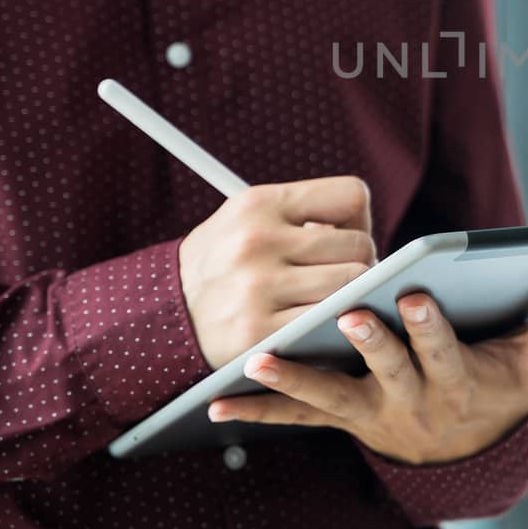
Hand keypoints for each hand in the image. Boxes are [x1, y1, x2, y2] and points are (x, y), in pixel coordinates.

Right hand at [178, 175, 376, 369]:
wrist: (163, 318)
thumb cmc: (224, 265)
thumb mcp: (248, 220)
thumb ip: (302, 216)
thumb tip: (364, 230)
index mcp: (258, 203)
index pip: (350, 195)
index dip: (356, 219)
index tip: (341, 237)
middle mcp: (257, 240)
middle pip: (358, 245)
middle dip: (358, 263)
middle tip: (339, 277)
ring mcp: (257, 287)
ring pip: (352, 285)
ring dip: (351, 296)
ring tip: (330, 300)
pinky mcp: (258, 332)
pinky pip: (328, 322)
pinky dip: (333, 325)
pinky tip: (318, 325)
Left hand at [206, 272, 527, 464]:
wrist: (468, 456)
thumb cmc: (501, 391)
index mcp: (456, 381)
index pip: (443, 352)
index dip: (431, 326)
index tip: (418, 293)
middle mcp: (412, 402)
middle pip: (388, 370)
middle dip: (370, 342)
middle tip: (349, 313)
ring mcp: (373, 415)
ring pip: (332, 397)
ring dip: (295, 379)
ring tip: (260, 362)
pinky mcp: (344, 420)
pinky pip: (298, 421)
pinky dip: (259, 412)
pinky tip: (218, 403)